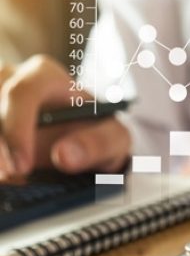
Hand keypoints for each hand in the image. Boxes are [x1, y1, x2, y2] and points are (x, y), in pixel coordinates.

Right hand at [0, 55, 130, 175]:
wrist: (83, 142)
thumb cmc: (97, 134)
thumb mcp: (112, 139)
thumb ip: (97, 144)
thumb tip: (64, 156)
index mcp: (44, 75)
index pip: (21, 92)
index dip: (16, 130)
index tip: (22, 167)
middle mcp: (9, 79)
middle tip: (11, 179)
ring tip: (10, 179)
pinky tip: (5, 177)